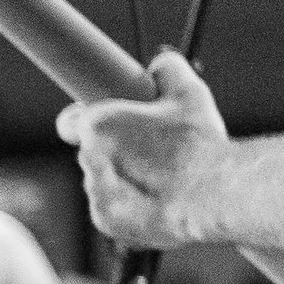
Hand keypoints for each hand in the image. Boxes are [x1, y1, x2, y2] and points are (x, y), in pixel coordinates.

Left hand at [57, 49, 232, 248]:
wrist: (212, 196)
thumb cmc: (199, 144)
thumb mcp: (189, 93)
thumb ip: (168, 69)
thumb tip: (161, 63)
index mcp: (99, 124)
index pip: (71, 122)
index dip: (86, 121)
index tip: (103, 126)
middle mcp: (88, 158)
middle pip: (93, 153)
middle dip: (115, 151)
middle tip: (151, 151)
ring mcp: (95, 192)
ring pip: (103, 181)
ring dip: (123, 178)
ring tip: (162, 176)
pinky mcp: (104, 220)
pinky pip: (111, 208)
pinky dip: (128, 205)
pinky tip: (157, 198)